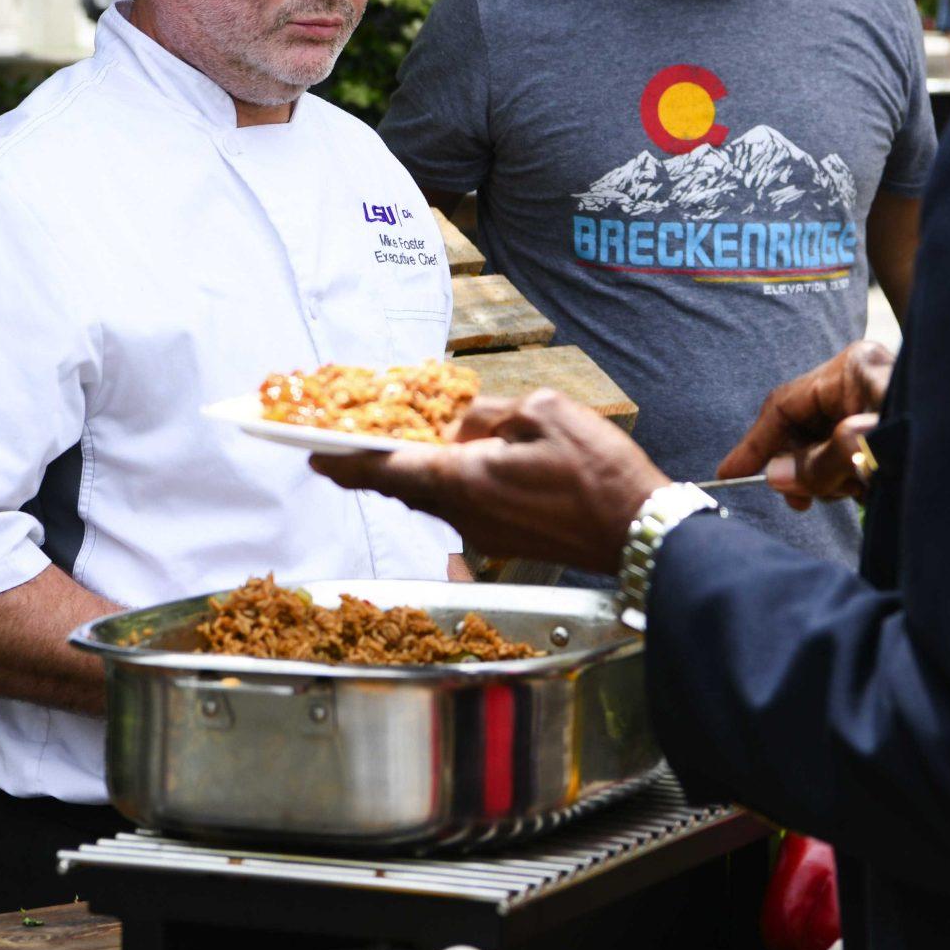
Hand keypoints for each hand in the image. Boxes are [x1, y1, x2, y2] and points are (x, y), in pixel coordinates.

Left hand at [309, 390, 668, 573]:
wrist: (638, 533)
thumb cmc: (597, 473)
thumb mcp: (543, 412)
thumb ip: (489, 413)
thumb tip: (463, 423)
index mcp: (462, 478)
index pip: (386, 467)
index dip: (344, 460)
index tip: (310, 453)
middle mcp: (462, 512)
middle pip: (401, 484)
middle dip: (373, 462)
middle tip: (348, 439)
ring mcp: (482, 530)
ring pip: (431, 494)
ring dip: (412, 469)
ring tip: (407, 438)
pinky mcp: (503, 537)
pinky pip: (459, 504)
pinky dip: (447, 480)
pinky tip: (463, 459)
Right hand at [716, 341, 894, 510]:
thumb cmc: (926, 443)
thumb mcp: (862, 450)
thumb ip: (815, 464)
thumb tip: (774, 476)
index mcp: (852, 369)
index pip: (783, 405)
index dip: (754, 443)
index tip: (729, 474)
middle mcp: (861, 385)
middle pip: (804, 430)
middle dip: (800, 469)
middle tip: (799, 502)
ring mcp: (875, 411)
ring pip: (826, 451)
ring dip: (832, 480)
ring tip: (858, 489)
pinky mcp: (888, 438)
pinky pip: (851, 461)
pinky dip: (853, 481)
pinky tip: (870, 490)